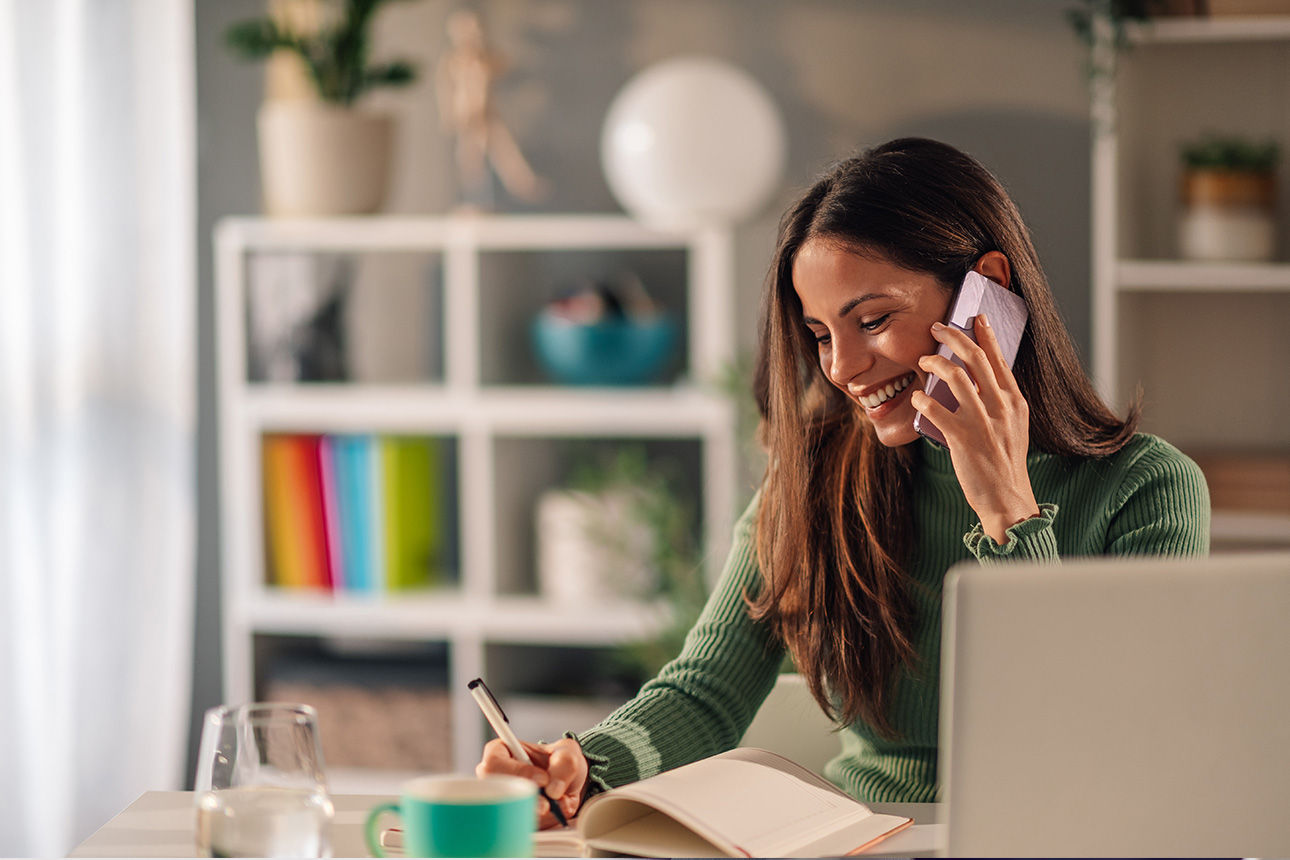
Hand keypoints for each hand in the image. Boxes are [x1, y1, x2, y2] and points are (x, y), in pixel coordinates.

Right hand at [476, 736, 588, 827]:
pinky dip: (544, 823)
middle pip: (498, 794)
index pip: (494, 763)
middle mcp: (494, 780)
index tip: (543, 779)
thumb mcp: (567, 753)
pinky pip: (522, 828)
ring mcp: (499, 802)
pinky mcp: (510, 822)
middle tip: (549, 803)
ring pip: (511, 815)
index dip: (518, 772)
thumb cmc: (559, 763)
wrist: (567, 784)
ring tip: (557, 804)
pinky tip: (554, 813)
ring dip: (540, 815)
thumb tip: (553, 790)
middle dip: (528, 801)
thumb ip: (564, 763)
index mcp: (500, 753)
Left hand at [910, 314, 1039, 543]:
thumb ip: (1000, 402)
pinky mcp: (963, 439)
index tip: (974, 317)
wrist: (1007, 498)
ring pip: (955, 376)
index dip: (985, 334)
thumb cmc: (1005, 462)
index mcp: (1015, 402)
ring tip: (922, 361)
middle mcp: (1001, 407)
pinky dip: (922, 399)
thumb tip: (979, 380)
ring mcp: (982, 422)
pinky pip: (935, 409)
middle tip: (937, 328)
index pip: (999, 359)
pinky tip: (917, 398)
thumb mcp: (1014, 426)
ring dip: (934, 363)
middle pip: (976, 358)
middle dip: (953, 337)